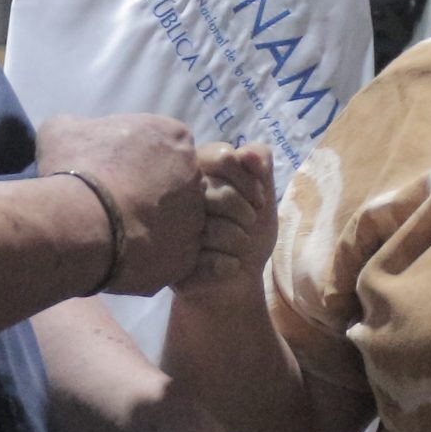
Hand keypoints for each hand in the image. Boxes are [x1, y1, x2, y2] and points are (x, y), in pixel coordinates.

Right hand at [36, 114, 202, 295]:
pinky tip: (125, 256)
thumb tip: (78, 134)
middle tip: (121, 202)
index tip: (118, 169)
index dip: (141, 157)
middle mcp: (195, 174)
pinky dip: (151, 256)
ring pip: (179, 221)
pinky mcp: (187, 256)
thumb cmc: (77, 169)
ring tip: (120, 232)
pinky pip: (171, 255)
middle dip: (155, 190)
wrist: (81, 224)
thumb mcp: (62, 130)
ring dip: (156, 224)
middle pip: (178, 181)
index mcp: (174, 136)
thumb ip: (80, 127)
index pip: (166, 142)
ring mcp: (195, 218)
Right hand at [182, 142, 275, 294]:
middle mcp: (174, 199)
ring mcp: (170, 234)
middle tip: (248, 223)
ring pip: (211, 229)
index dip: (248, 180)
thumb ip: (259, 160)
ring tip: (239, 246)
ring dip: (239, 241)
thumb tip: (247, 154)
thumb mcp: (261, 190)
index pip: (222, 157)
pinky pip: (208, 262)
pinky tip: (228, 266)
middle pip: (217, 194)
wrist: (238, 277)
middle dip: (245, 212)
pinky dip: (229, 265)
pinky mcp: (173, 267)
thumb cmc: (246, 228)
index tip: (258, 198)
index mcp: (193, 173)